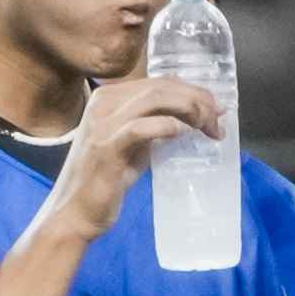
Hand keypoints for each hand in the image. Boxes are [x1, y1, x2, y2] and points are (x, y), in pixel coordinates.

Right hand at [47, 76, 222, 241]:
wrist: (76, 213)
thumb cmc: (105, 181)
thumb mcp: (133, 145)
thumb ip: (154, 126)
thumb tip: (193, 119)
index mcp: (108, 97)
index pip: (159, 82)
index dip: (193, 91)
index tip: (216, 108)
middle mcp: (103, 103)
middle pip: (161, 87)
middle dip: (197, 100)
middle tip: (218, 119)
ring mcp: (102, 123)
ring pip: (155, 99)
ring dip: (190, 110)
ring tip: (209, 128)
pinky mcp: (106, 146)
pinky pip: (142, 127)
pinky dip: (168, 126)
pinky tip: (184, 134)